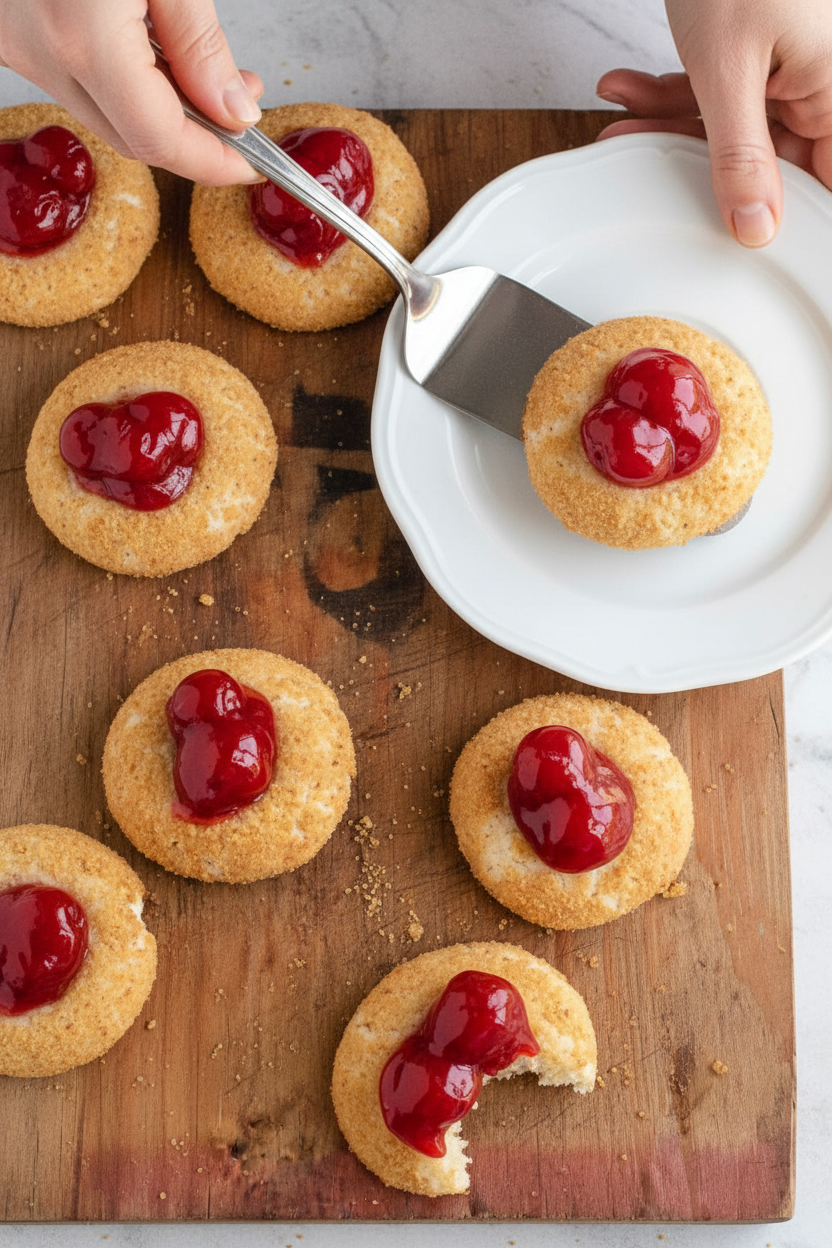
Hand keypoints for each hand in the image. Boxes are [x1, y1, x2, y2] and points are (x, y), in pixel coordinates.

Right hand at [0, 0, 264, 184]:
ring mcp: (16, 46)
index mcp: (82, 36)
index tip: (254, 161)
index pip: (158, 139)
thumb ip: (200, 43)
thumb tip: (233, 112)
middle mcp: (40, 52)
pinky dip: (121, 81)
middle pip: (130, 137)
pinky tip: (151, 51)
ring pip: (102, 113)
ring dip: (158, 109)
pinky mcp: (8, 33)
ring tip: (204, 73)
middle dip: (193, 138)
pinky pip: (74, 79)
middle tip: (240, 106)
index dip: (213, 161)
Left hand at [596, 0, 831, 246]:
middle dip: (702, 164)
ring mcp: (791, 64)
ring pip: (734, 127)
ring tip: (621, 120)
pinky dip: (671, 93)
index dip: (791, 218)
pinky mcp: (758, 48)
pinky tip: (627, 92)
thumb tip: (756, 227)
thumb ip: (742, 157)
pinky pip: (719, 92)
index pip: (825, 185)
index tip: (755, 246)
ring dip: (671, 124)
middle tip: (649, 170)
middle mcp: (822, 80)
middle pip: (772, 159)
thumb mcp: (730, 73)